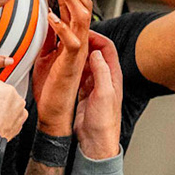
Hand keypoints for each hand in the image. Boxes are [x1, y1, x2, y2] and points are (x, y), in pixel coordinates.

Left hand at [30, 0, 92, 133]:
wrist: (55, 112)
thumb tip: (40, 19)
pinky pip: (72, 41)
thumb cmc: (50, 86)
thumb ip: (47, 37)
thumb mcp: (44, 55)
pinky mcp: (73, 63)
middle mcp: (79, 41)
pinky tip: (50, 15)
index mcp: (72, 37)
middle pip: (80, 4)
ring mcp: (78, 51)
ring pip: (81, 17)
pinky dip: (61, 26)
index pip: (71, 5)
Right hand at [73, 33, 123, 159]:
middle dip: (83, 41)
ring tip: (63, 46)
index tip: (81, 32)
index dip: (95, 36)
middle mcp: (104, 78)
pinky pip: (77, 74)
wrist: (96, 142)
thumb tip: (95, 53)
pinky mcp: (83, 92)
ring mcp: (93, 85)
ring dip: (75, 53)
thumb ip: (102, 72)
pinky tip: (62, 64)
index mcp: (113, 76)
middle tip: (69, 35)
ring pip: (84, 62)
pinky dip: (71, 66)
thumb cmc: (104, 122)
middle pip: (94, 52)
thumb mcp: (104, 94)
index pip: (106, 48)